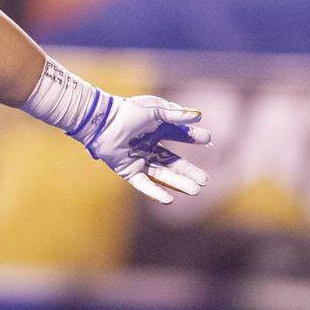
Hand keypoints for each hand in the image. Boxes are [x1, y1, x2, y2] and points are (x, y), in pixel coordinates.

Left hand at [77, 94, 211, 203]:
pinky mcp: (127, 170)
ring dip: (178, 182)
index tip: (208, 139)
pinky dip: (155, 192)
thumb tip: (199, 117)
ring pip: (162, 174)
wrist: (102, 121)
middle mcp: (148, 146)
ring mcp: (138, 159)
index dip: (192, 137)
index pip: (178, 135)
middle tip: (205, 180)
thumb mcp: (155, 109)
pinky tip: (169, 200)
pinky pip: (143, 183)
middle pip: (172, 161)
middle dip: (188, 171)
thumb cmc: (127, 111)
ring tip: (196, 190)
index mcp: (155, 129)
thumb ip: (177, 114)